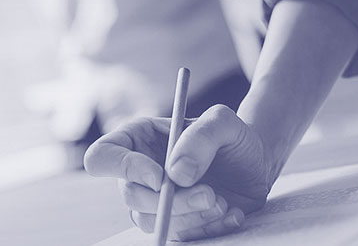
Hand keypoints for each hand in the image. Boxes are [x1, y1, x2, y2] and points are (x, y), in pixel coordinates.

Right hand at [84, 104, 271, 241]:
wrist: (256, 164)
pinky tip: (229, 211)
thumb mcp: (223, 122)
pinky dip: (205, 227)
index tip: (160, 177)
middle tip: (209, 193)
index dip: (122, 168)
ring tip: (221, 201)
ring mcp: (152, 199)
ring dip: (189, 215)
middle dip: (170, 199)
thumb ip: (200, 138)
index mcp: (137, 138)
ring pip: (150, 220)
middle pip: (129, 194)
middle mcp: (138, 170)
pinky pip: (177, 235)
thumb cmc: (232, 136)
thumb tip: (176, 175)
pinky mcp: (173, 221)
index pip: (101, 156)